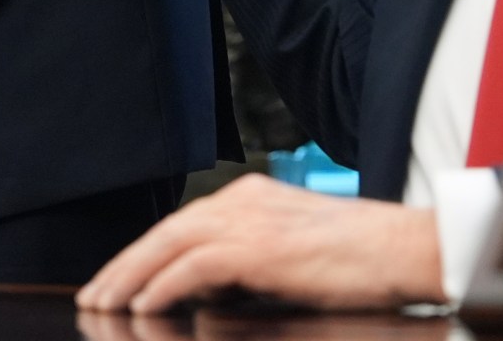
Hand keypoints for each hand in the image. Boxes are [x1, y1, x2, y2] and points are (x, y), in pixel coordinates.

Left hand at [76, 174, 444, 313]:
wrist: (407, 249)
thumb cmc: (364, 258)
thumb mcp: (297, 252)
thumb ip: (253, 261)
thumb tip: (210, 291)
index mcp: (254, 196)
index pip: (184, 222)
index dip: (145, 252)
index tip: (119, 277)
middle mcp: (246, 200)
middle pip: (167, 229)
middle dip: (125, 263)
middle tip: (95, 292)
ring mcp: (252, 220)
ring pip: (170, 243)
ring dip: (131, 275)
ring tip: (105, 302)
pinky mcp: (259, 247)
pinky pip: (193, 266)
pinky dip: (162, 284)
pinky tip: (144, 306)